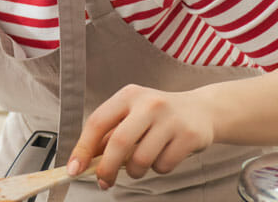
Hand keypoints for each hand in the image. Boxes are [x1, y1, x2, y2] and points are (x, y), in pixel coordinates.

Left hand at [68, 84, 214, 189]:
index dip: (82, 148)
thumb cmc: (158, 115)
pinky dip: (158, 169)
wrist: (202, 110)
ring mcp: (171, 119)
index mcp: (128, 95)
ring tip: (140, 164)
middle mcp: (149, 104)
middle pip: (119, 142)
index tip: (74, 168)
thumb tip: (84, 160)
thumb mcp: (131, 114)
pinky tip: (163, 156)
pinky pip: (163, 165)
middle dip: (106, 168)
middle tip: (104, 181)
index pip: (97, 122)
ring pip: (141, 159)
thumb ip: (109, 134)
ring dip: (135, 171)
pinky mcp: (189, 135)